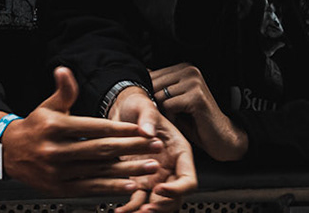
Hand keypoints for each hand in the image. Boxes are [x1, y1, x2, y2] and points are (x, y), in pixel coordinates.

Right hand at [0, 67, 164, 198]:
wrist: (9, 152)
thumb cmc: (35, 127)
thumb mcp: (47, 106)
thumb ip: (63, 91)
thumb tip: (65, 70)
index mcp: (55, 127)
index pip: (93, 127)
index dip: (119, 128)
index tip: (140, 130)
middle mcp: (56, 150)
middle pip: (101, 149)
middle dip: (132, 148)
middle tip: (155, 146)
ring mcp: (58, 171)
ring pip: (99, 170)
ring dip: (128, 169)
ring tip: (150, 166)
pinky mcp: (61, 188)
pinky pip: (90, 187)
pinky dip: (111, 187)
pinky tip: (130, 185)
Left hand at [108, 84, 198, 211]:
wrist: (124, 110)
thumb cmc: (139, 107)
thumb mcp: (144, 106)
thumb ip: (148, 117)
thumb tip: (148, 131)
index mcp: (179, 153)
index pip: (188, 179)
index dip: (177, 189)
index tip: (160, 189)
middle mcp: (169, 168)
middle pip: (176, 197)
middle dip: (163, 206)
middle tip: (147, 208)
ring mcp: (155, 177)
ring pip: (158, 203)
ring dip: (148, 211)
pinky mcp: (139, 181)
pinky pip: (138, 199)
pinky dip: (131, 208)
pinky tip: (120, 210)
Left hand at [150, 62, 246, 161]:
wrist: (221, 138)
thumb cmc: (196, 121)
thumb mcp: (174, 100)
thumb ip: (161, 87)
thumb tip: (143, 73)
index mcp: (184, 68)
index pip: (152, 76)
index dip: (152, 96)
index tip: (162, 107)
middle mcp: (189, 70)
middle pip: (154, 86)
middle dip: (157, 104)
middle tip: (171, 116)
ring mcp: (194, 82)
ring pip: (160, 96)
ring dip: (165, 112)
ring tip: (179, 118)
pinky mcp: (196, 96)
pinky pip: (169, 106)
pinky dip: (172, 118)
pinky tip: (185, 122)